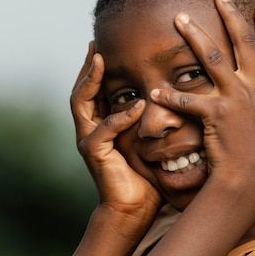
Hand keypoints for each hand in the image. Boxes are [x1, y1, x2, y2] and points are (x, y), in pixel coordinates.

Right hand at [70, 42, 160, 225]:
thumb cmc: (145, 177)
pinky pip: (105, 130)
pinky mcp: (94, 154)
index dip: (97, 69)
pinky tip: (136, 106)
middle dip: (88, 67)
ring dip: (91, 81)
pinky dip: (121, 117)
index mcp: (101, 126)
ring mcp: (88, 141)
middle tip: (95, 45)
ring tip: (102, 61)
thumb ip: (151, 120)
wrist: (133, 210)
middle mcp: (89, 130)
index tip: (105, 46)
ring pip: (81, 103)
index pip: (95, 91)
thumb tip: (173, 96)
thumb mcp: (148, 142)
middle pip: (81, 91)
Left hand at [150, 0, 254, 190]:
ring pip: (214, 56)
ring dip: (194, 34)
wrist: (251, 181)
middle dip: (230, 14)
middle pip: (243, 41)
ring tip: (179, 19)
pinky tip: (154, 94)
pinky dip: (169, 97)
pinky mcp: (216, 113)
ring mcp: (237, 98)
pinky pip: (187, 100)